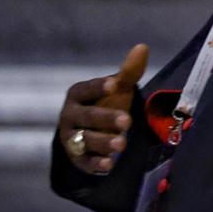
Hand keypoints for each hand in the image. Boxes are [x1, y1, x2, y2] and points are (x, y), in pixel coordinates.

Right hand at [57, 44, 148, 175]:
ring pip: (85, 140)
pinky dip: (96, 164)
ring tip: (122, 144)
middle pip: (86, 117)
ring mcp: (72, 138)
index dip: (99, 86)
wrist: (90, 131)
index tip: (115, 84)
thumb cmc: (104, 103)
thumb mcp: (117, 89)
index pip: (86, 89)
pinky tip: (109, 165)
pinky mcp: (78, 158)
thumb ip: (128, 71)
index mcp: (77, 95)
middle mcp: (70, 116)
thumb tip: (142, 46)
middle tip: (127, 121)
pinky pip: (85, 161)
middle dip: (105, 118)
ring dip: (102, 142)